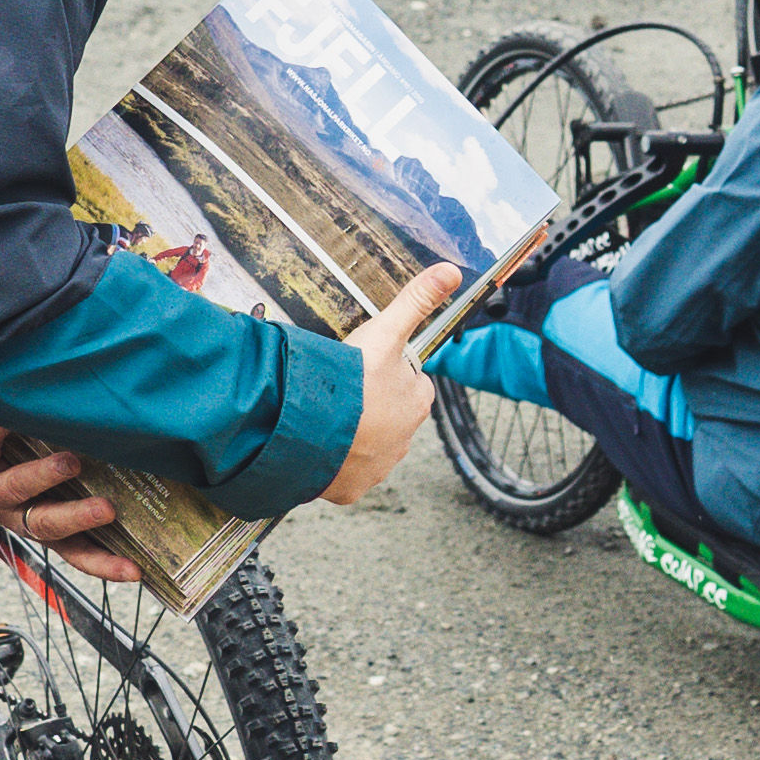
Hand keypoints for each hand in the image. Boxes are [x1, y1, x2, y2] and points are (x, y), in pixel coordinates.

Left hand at [0, 413, 138, 583]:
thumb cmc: (4, 475)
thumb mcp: (38, 495)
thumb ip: (72, 491)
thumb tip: (130, 480)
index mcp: (38, 524)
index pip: (76, 552)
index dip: (104, 564)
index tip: (136, 570)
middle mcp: (15, 514)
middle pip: (48, 524)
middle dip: (78, 518)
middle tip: (108, 510)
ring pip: (16, 488)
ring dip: (43, 477)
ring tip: (69, 462)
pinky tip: (9, 417)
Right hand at [325, 265, 466, 506]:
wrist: (310, 430)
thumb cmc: (350, 381)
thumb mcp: (386, 333)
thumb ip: (416, 301)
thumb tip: (450, 271)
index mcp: (417, 402)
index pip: (413, 383)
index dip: (389, 373)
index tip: (366, 369)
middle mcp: (404, 439)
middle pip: (391, 415)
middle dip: (371, 406)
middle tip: (341, 392)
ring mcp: (378, 467)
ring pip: (369, 445)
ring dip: (352, 433)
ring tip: (326, 416)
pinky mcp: (351, 489)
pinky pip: (345, 474)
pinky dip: (333, 462)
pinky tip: (317, 444)